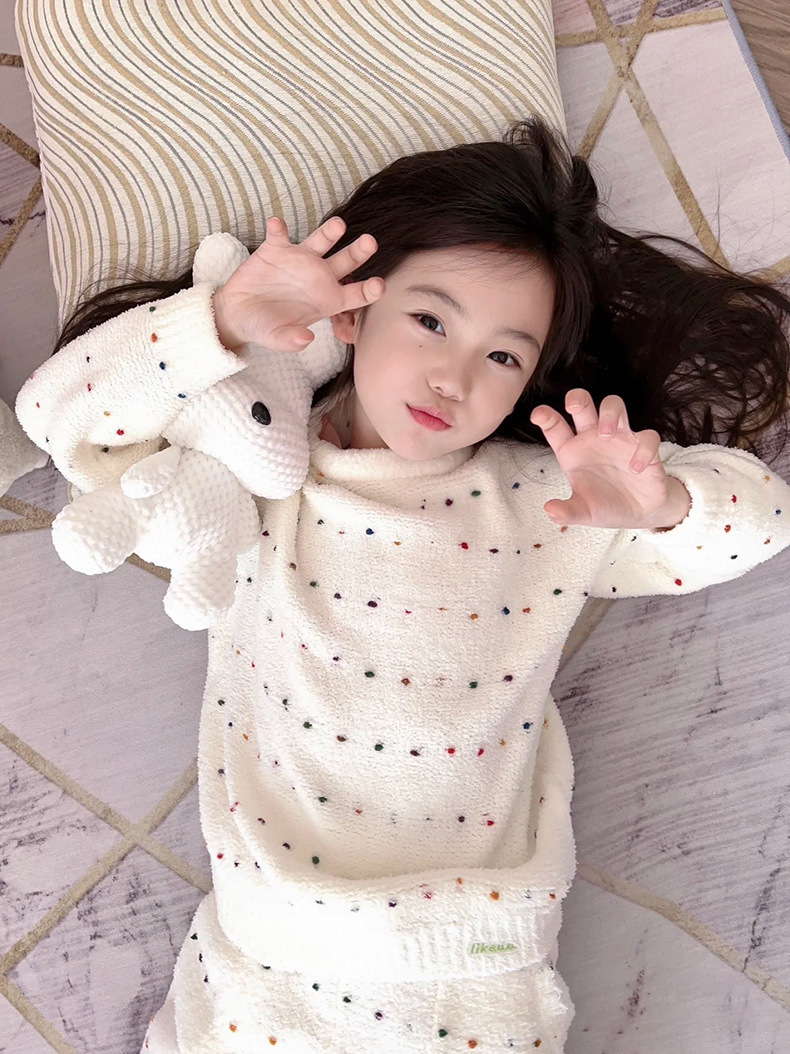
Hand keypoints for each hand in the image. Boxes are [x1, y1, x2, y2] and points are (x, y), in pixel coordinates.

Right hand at [212, 215, 384, 351]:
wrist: (239, 313)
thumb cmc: (264, 327)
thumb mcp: (276, 338)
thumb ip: (291, 340)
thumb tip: (306, 339)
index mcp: (328, 300)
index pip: (356, 294)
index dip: (369, 290)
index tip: (379, 285)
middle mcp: (319, 277)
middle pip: (347, 261)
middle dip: (360, 251)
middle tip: (370, 242)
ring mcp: (300, 260)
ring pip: (322, 241)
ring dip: (330, 231)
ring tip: (338, 225)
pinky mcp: (276, 249)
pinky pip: (280, 235)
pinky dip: (278, 228)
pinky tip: (276, 225)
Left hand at [530, 389, 689, 528]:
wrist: (638, 513)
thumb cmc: (605, 505)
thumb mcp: (584, 512)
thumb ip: (568, 511)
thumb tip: (550, 510)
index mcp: (573, 450)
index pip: (555, 427)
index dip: (546, 417)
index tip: (538, 415)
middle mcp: (594, 438)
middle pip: (583, 405)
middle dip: (577, 398)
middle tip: (573, 407)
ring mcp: (619, 439)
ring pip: (614, 406)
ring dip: (609, 414)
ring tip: (606, 434)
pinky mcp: (643, 447)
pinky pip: (647, 437)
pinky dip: (642, 449)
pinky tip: (636, 469)